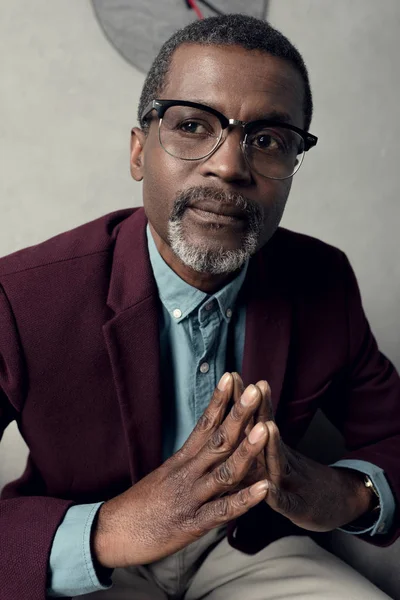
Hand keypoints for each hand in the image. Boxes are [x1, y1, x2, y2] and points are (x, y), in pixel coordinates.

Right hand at [93, 373, 269, 568]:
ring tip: (266, 430)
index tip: (231, 376)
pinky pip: (223, 510)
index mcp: (181, 460)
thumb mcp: (165, 475)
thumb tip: (211, 446)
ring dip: (247, 451)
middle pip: (218, 440)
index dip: (219, 400)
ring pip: (225, 471)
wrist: (111, 532)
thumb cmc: (140, 504)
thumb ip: (191, 462)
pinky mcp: (193, 524)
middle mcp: (188, 473)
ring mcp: (191, 497)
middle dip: (239, 415)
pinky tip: (264, 488)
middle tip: (255, 390)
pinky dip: (245, 500)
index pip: (204, 423)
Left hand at [232, 373, 374, 531]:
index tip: (233, 377)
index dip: (244, 400)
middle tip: (254, 386)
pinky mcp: (296, 508)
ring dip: (273, 445)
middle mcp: (279, 459)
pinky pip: (285, 502)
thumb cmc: (294, 478)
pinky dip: (277, 496)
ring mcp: (289, 482)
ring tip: (268, 427)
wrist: (337, 501)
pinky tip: (270, 489)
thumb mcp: (272, 455)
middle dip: (259, 409)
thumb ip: (253, 438)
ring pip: (278, 462)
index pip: (254, 419)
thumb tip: (229, 414)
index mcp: (268, 449)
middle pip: (267, 433)